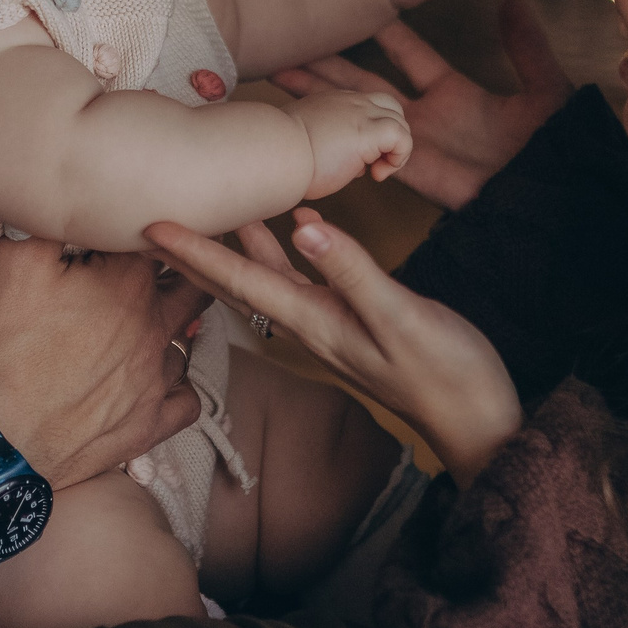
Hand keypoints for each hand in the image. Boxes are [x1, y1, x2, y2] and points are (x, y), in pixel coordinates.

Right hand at [0, 237, 207, 487]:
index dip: (144, 229)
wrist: (1, 438)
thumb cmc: (4, 350)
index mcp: (129, 282)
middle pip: (193, 284)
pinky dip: (177, 387)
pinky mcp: (149, 424)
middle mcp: (154, 327)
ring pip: (188, 341)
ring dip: (173, 329)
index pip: (160, 237)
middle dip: (181, 271)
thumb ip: (48, 223)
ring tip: (145, 324)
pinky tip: (157, 380)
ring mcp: (156, 378)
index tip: (133, 227)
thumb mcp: (11, 264)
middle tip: (155, 267)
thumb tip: (70, 202)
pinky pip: (186, 401)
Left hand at [144, 211, 522, 485]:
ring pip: (268, 278)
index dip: (194, 251)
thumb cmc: (447, 372)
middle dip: (194, 252)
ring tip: (211, 209)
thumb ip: (353, 273)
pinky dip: (290, 249)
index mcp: (315, 322)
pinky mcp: (355, 320)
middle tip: (151, 219)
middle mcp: (312, 325)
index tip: (150, 225)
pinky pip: (306, 279)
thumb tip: (303, 230)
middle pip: (238, 281)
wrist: (478, 418)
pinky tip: (295, 222)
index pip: (240, 280)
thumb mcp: (401, 317)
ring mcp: (332, 325)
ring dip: (236, 246)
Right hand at [272, 0, 571, 210]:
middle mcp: (426, 116)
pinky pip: (364, 146)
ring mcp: (411, 143)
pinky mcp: (406, 169)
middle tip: (295, 39)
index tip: (358, 5)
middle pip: (365, 80)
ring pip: (354, 110)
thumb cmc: (553, 148)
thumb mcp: (543, 88)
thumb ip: (526, 46)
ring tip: (278, 70)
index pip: (409, 54)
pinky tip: (304, 115)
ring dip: (318, 92)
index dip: (385, 31)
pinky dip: (335, 132)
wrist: (549, 199)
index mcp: (456, 92)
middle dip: (330, 62)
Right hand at [284, 88, 411, 196]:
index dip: (367, 132)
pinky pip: (402, 137)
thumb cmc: (274, 156)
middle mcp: (348, 102)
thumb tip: (325, 160)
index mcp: (330, 103)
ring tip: (374, 172)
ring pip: (400, 120)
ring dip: (394, 149)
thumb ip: (314, 143)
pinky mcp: (368, 131)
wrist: (269, 153)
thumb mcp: (295, 143)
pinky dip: (398, 157)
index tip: (349, 159)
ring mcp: (359, 112)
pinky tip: (377, 175)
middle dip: (388, 136)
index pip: (362, 107)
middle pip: (388, 107)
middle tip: (369, 165)